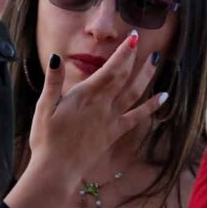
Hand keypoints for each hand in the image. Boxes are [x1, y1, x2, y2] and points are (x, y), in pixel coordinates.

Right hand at [27, 33, 165, 186]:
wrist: (57, 169)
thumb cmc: (46, 138)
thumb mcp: (43, 107)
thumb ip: (52, 81)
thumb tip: (56, 58)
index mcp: (86, 95)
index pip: (110, 69)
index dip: (123, 52)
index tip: (133, 38)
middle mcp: (103, 105)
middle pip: (124, 77)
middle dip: (133, 57)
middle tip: (141, 40)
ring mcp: (111, 119)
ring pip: (134, 93)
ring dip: (146, 76)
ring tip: (156, 61)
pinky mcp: (115, 132)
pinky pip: (137, 117)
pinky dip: (151, 106)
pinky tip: (163, 97)